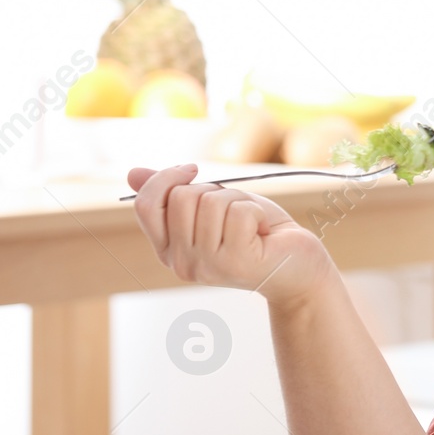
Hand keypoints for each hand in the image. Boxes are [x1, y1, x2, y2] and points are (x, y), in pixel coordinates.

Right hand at [126, 164, 335, 308]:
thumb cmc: (257, 233)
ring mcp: (207, 265)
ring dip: (239, 202)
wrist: (300, 265)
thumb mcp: (214, 207)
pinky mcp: (235, 262)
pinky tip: (264, 233)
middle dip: (215, 192)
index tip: (192, 170)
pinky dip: (256, 212)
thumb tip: (132, 173)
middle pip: (182, 197)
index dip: (166, 178)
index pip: (146, 206)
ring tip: (252, 225)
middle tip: (237, 213)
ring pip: (211, 201)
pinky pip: (239, 212)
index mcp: (168, 250)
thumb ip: (176, 194)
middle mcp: (181, 262)